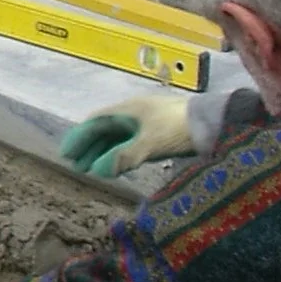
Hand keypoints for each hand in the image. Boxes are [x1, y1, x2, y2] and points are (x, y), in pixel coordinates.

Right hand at [60, 90, 193, 177]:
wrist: (214, 122)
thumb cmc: (178, 128)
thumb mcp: (150, 143)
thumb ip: (124, 157)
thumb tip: (99, 171)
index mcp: (127, 110)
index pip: (94, 122)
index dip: (79, 138)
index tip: (66, 154)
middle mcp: (133, 113)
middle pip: (103, 129)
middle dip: (88, 147)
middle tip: (76, 165)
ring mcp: (145, 122)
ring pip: (116, 136)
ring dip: (102, 151)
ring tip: (91, 168)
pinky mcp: (157, 133)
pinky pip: (129, 142)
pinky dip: (118, 153)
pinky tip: (116, 164)